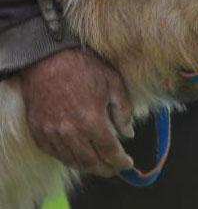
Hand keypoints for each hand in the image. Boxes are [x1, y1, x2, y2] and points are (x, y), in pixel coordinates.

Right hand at [19, 48, 134, 176]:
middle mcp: (71, 132)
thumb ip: (124, 110)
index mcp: (92, 120)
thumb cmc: (84, 68)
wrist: (47, 59)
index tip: (128, 163)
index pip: (110, 151)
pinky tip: (77, 156)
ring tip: (98, 166)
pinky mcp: (38, 131)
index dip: (121, 161)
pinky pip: (54, 153)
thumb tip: (128, 133)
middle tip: (114, 169)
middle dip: (106, 169)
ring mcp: (52, 133)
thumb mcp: (114, 83)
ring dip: (87, 166)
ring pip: (71, 160)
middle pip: (91, 162)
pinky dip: (67, 158)